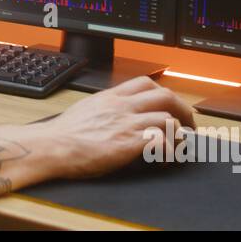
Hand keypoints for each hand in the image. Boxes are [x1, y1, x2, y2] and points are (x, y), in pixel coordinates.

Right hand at [46, 76, 196, 179]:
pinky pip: (161, 140)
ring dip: (179, 133)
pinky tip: (165, 158)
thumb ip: (102, 108)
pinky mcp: (129, 143)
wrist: (51, 146)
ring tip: (179, 147)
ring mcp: (126, 123)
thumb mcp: (84, 110)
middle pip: (165, 96)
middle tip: (188, 125)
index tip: (171, 106)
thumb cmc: (61, 134)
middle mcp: (122, 106)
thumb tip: (109, 114)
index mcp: (110, 97)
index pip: (145, 83)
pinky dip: (169, 149)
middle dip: (182, 110)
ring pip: (167, 117)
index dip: (164, 93)